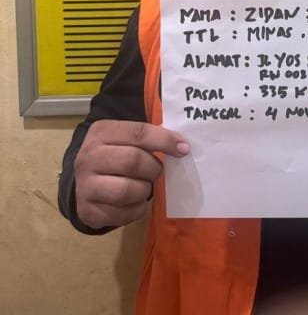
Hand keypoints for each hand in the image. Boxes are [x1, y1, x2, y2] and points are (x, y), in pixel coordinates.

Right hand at [74, 120, 188, 228]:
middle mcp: (88, 158)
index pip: (138, 133)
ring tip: (143, 186)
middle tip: (156, 171)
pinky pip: (123, 214)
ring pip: (127, 190)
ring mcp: (84, 186)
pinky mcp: (88, 211)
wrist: (85, 182)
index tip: (183, 149)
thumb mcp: (127, 138)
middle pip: (133, 161)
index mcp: (101, 132)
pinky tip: (134, 201)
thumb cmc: (116, 155)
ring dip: (144, 190)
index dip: (165, 140)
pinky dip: (137, 209)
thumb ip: (150, 137)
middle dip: (153, 168)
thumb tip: (182, 147)